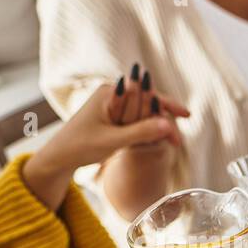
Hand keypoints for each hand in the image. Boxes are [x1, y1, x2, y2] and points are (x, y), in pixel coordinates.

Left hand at [22, 72, 188, 210]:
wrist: (60, 155)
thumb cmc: (81, 145)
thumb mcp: (113, 140)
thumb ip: (141, 132)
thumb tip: (169, 125)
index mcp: (110, 92)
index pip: (147, 93)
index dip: (167, 106)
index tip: (187, 116)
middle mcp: (112, 93)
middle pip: (148, 101)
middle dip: (165, 118)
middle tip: (177, 141)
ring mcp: (113, 104)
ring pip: (144, 111)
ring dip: (159, 124)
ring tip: (172, 142)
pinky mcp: (113, 116)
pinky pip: (137, 118)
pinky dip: (149, 128)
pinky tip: (160, 139)